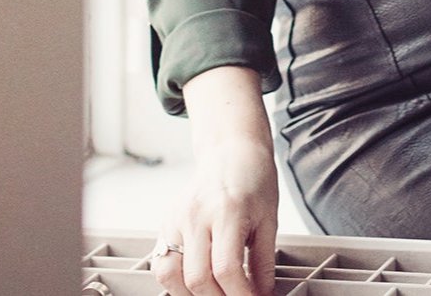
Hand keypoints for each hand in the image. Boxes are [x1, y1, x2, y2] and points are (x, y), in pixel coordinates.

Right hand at [150, 133, 278, 295]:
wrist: (231, 150)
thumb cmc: (253, 179)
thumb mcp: (269, 219)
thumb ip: (264, 262)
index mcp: (227, 210)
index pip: (226, 270)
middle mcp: (196, 214)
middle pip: (197, 278)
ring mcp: (176, 217)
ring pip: (170, 274)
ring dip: (191, 294)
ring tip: (214, 293)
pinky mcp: (166, 221)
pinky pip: (162, 262)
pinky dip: (176, 280)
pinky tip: (197, 280)